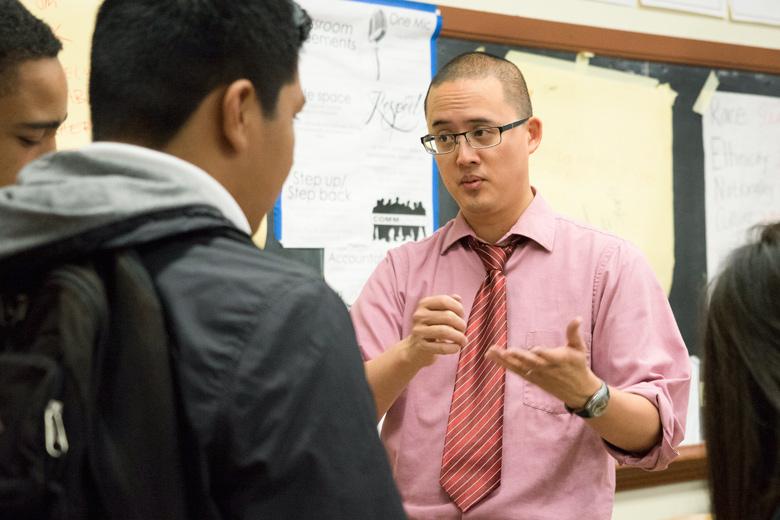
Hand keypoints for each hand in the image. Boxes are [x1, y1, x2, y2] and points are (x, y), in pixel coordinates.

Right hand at [401, 294, 466, 367]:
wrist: (415, 347)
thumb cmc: (433, 326)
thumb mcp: (439, 312)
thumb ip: (449, 303)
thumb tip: (458, 297)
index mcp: (424, 304)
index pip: (444, 300)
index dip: (458, 307)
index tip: (462, 316)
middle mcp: (419, 315)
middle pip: (447, 316)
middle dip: (461, 324)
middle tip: (464, 330)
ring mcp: (418, 331)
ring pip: (444, 331)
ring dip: (459, 337)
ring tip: (464, 340)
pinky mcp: (421, 346)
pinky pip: (441, 347)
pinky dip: (453, 348)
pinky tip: (457, 348)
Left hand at [486, 317, 601, 407]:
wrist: (578, 392)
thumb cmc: (578, 366)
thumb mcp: (579, 349)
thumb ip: (574, 333)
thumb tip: (578, 317)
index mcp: (559, 360)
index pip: (550, 357)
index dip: (543, 354)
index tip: (535, 349)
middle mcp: (546, 369)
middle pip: (531, 363)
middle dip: (519, 358)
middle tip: (506, 351)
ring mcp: (537, 375)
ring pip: (519, 368)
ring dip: (504, 360)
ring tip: (491, 351)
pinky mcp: (532, 379)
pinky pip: (516, 371)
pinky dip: (504, 365)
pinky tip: (491, 356)